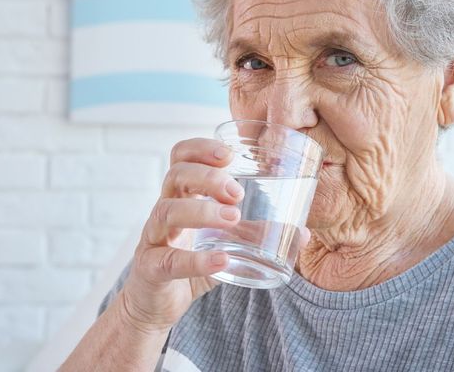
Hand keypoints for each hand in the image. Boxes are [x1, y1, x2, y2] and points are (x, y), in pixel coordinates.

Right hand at [119, 138, 243, 333]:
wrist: (158, 304)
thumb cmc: (192, 260)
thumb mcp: (227, 242)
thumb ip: (258, 233)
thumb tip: (303, 232)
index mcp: (182, 195)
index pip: (182, 156)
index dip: (201, 148)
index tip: (230, 155)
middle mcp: (165, 208)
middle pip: (175, 175)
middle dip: (208, 177)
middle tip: (238, 192)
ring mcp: (153, 237)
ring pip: (167, 211)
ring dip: (202, 210)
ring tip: (233, 218)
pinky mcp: (150, 269)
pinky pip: (167, 260)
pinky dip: (196, 260)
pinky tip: (221, 261)